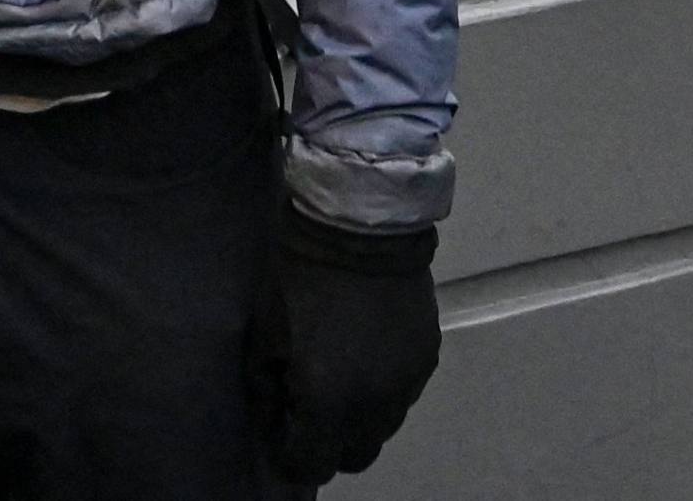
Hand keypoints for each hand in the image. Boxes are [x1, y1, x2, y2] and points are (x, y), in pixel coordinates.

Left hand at [249, 206, 439, 484]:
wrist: (361, 229)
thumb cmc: (300, 277)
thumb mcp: (265, 332)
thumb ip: (267, 386)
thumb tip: (271, 418)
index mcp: (330, 402)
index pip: (312, 464)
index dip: (291, 454)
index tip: (281, 429)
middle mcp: (376, 407)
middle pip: (354, 455)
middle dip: (327, 443)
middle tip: (305, 407)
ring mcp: (408, 385)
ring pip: (382, 429)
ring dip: (356, 418)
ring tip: (335, 377)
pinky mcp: (427, 361)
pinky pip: (401, 396)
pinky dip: (380, 391)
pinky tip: (362, 355)